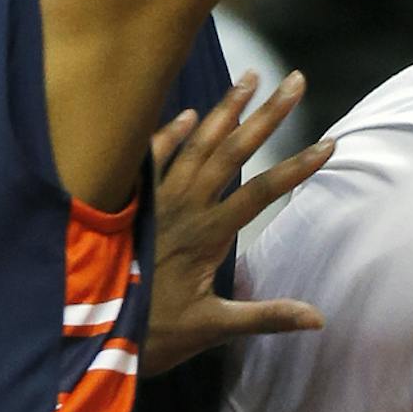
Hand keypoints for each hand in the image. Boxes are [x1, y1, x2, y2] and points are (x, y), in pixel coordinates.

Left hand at [144, 72, 333, 373]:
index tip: (328, 143)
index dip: (296, 167)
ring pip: (196, 144)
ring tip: (250, 78)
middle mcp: (184, 207)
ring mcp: (157, 200)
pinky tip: (189, 113)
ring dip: (224, 110)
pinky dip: (170, 132)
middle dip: (267, 115)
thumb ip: (265, 317)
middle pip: (232, 151)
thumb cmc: (153, 333)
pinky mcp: (134, 203)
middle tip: (294, 81)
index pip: (261, 192)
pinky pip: (152, 158)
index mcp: (207, 235)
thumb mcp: (211, 329)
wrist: (85, 333)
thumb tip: (318, 318)